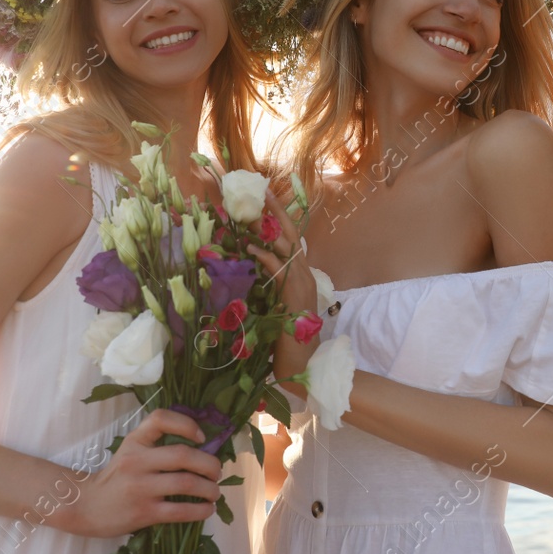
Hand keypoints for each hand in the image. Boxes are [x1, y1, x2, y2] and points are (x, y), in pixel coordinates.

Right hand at [63, 407, 222, 537]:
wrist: (87, 506)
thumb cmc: (117, 477)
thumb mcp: (131, 450)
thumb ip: (157, 444)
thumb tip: (203, 447)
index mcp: (134, 441)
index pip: (160, 419)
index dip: (186, 424)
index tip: (202, 438)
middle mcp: (136, 461)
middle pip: (183, 455)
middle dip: (209, 464)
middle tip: (217, 472)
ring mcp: (140, 487)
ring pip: (186, 483)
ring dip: (209, 488)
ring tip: (215, 492)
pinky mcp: (143, 512)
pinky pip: (180, 511)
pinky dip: (201, 510)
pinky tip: (208, 509)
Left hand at [243, 190, 319, 388]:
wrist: (303, 363)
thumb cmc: (285, 336)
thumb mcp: (275, 302)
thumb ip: (269, 283)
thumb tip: (251, 266)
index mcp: (301, 274)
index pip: (290, 238)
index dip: (278, 218)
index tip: (263, 198)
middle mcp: (305, 274)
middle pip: (291, 233)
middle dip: (275, 211)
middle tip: (259, 191)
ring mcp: (302, 283)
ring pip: (286, 247)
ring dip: (266, 229)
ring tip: (248, 213)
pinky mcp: (295, 295)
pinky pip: (280, 270)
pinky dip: (266, 258)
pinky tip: (251, 250)